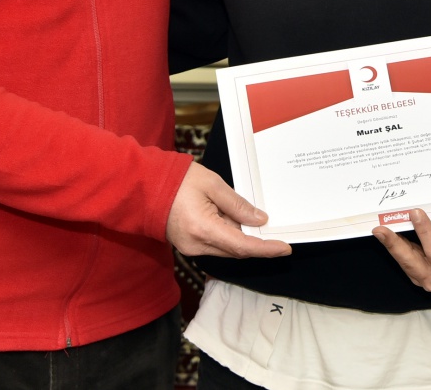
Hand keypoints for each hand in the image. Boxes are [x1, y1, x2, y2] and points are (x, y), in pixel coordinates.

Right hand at [165, 163, 291, 258]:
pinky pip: (215, 245)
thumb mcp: (213, 184)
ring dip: (240, 237)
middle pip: (236, 251)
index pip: (242, 246)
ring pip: (226, 249)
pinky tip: (230, 219)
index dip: (266, 249)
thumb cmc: (177, 181)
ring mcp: (191, 248)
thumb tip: (259, 220)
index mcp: (203, 229)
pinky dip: (227, 235)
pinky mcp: (188, 245)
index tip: (284, 248)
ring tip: (245, 215)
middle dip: (256, 242)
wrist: (146, 186)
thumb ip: (237, 204)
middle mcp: (197, 245)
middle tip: (273, 229)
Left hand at [373, 210, 430, 291]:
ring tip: (379, 228)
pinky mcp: (414, 274)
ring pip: (403, 260)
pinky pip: (403, 259)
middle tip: (380, 229)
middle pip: (411, 261)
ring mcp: (422, 280)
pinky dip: (394, 245)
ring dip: (390, 244)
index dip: (425, 232)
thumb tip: (426, 212)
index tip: (415, 212)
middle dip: (394, 244)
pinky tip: (386, 232)